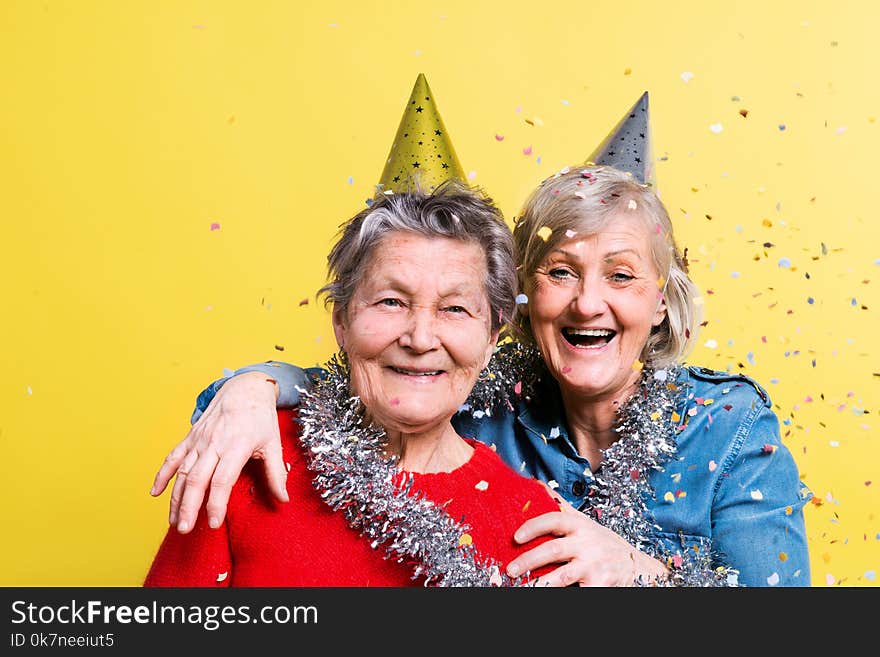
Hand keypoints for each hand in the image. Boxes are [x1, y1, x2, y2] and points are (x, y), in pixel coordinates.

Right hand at [150, 372, 286, 533]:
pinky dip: (162, 474)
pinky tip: (155, 493)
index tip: (214, 523)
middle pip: (197, 480)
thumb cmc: (260, 417)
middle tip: (185, 529)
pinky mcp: (190, 436)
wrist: (245, 388)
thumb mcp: (273, 443)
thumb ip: (276, 473)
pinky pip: (173, 457)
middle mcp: (214, 444)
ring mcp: (199, 440)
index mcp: (236, 446)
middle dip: (189, 506)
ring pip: (183, 472)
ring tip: (173, 521)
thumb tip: (283, 499)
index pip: (222, 480)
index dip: (216, 503)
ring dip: (175, 498)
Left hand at [506, 484, 668, 585]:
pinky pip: (579, 591)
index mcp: (579, 526)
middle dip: (528, 560)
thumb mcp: (585, 522)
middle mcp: (586, 543)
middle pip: (553, 550)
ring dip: (540, 583)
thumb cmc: (604, 543)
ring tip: (524, 587)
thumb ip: (561, 507)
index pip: (553, 520)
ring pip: (562, 576)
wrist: (636, 565)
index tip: (516, 536)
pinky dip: (564, 594)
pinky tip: (551, 595)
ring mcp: (594, 565)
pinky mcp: (601, 584)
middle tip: (510, 569)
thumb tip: (536, 485)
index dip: (533, 526)